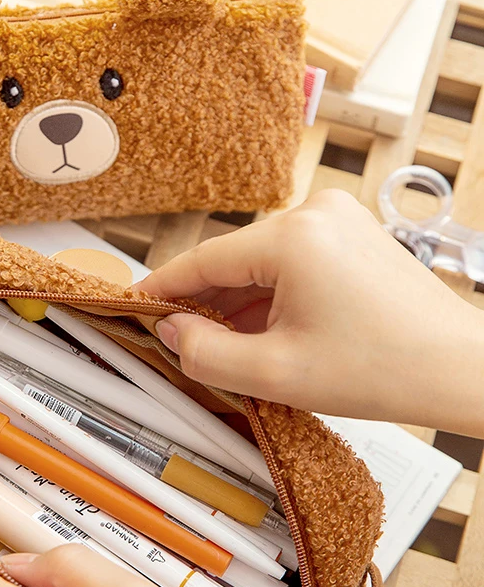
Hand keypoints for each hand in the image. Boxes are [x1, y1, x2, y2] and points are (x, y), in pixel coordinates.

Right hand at [138, 190, 483, 435]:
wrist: (459, 370)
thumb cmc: (386, 368)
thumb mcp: (275, 373)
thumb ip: (204, 353)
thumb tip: (171, 332)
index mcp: (293, 236)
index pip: (202, 260)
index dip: (162, 290)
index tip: (135, 308)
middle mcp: (315, 213)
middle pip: (231, 260)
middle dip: (204, 304)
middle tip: (178, 342)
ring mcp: (336, 220)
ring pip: (258, 263)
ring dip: (236, 304)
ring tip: (223, 347)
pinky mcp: (349, 236)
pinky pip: (287, 263)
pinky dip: (267, 297)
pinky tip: (259, 331)